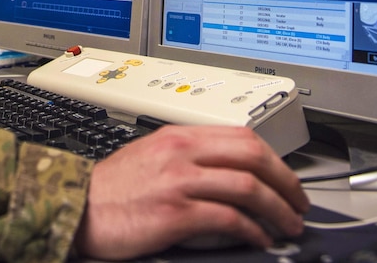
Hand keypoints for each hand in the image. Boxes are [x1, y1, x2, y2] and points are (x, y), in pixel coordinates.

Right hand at [73, 125, 309, 259]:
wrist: (77, 207)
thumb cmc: (111, 189)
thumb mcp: (152, 157)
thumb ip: (188, 158)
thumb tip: (229, 175)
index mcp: (178, 136)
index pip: (241, 136)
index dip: (274, 158)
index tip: (287, 179)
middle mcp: (181, 153)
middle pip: (252, 156)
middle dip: (286, 182)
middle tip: (299, 203)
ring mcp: (178, 181)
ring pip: (247, 186)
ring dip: (277, 209)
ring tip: (288, 226)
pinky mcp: (175, 213)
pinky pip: (228, 219)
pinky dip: (251, 231)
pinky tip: (258, 240)